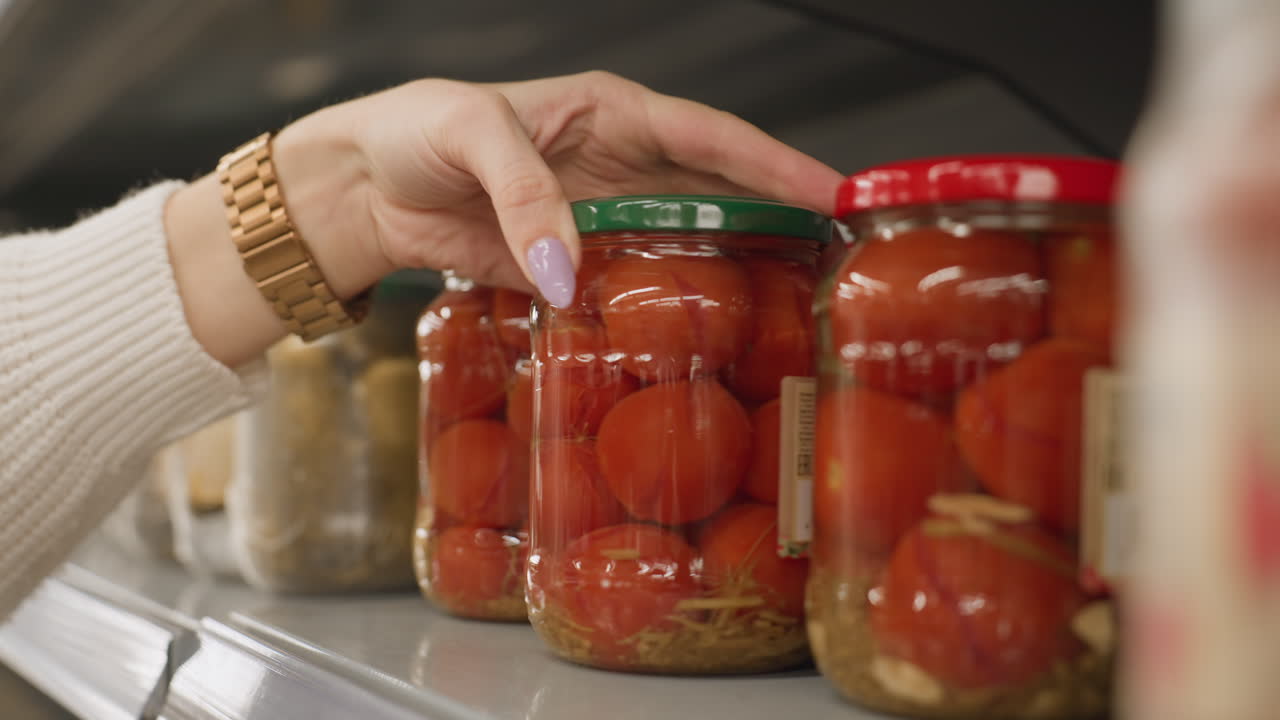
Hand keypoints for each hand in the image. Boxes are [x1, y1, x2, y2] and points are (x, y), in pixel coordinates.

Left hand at [165, 71, 842, 366]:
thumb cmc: (414, 133)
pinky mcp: (571, 272)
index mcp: (613, 114)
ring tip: (786, 314)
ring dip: (728, 278)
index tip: (835, 193)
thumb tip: (572, 272)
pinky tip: (690, 345)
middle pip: (717, 198)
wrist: (362, 191)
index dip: (778, 165)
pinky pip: (629, 296)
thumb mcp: (471, 133)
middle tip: (834, 267)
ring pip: (683, 252)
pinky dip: (659, 318)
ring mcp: (600, 226)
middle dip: (776, 226)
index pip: (715, 138)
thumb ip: (526, 194)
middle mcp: (620, 170)